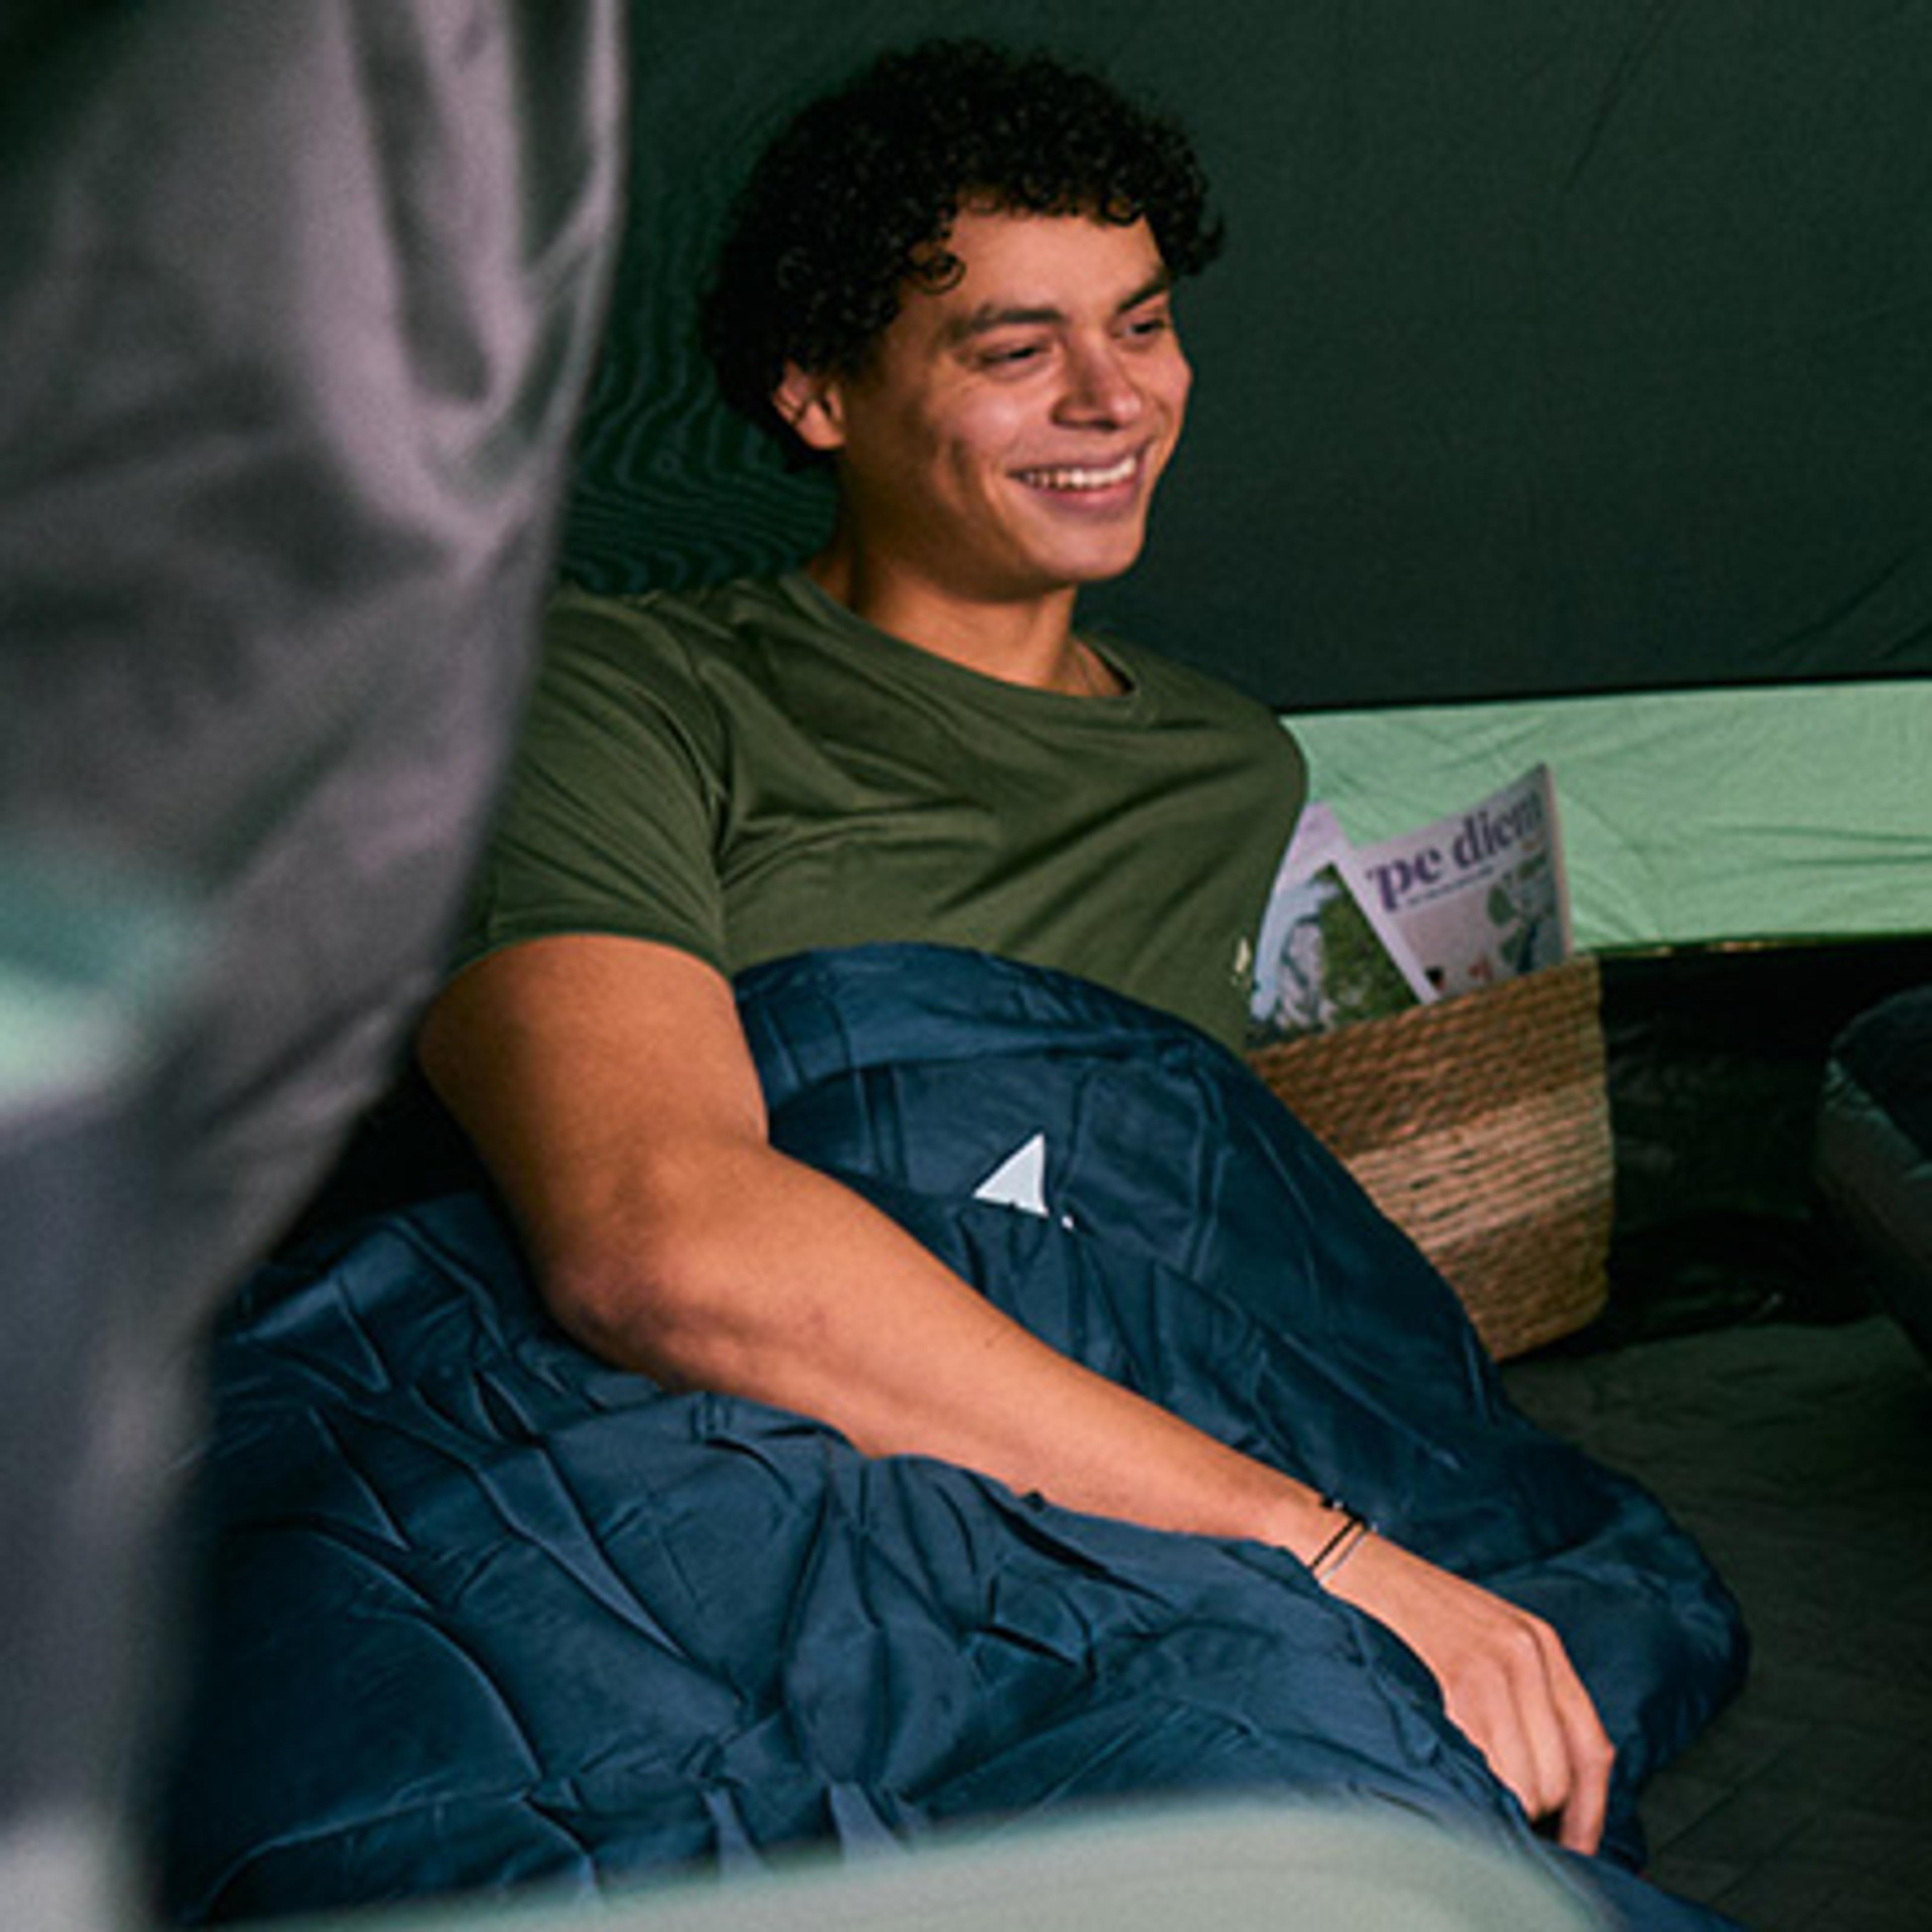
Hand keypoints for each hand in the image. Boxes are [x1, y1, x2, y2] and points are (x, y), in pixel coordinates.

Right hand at [1323, 1532, 1614, 1853]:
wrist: (1345, 1560)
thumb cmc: (1402, 1606)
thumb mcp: (1479, 1637)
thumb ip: (1515, 1693)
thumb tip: (1536, 1783)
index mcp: (1539, 1643)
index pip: (1591, 1749)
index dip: (1588, 1814)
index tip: (1573, 1850)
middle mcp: (1528, 1653)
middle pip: (1560, 1775)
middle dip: (1537, 1817)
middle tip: (1502, 1829)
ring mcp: (1496, 1663)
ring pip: (1527, 1780)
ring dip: (1501, 1809)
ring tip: (1467, 1806)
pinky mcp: (1458, 1675)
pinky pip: (1487, 1764)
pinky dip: (1474, 1791)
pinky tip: (1449, 1785)